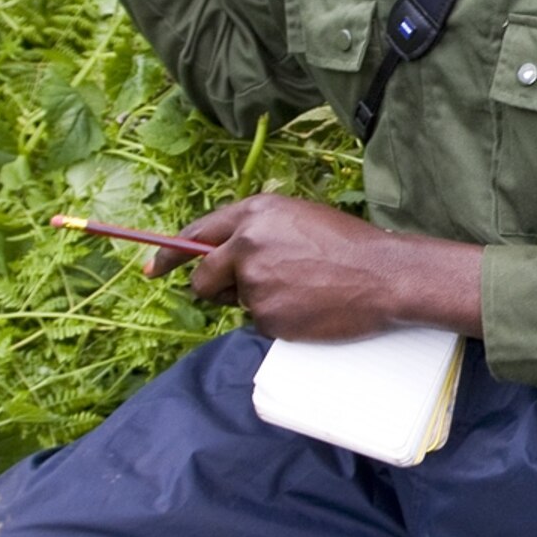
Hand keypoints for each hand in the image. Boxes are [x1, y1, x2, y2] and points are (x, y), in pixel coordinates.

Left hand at [149, 194, 484, 341]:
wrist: (384, 276)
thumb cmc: (348, 245)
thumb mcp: (298, 219)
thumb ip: (256, 231)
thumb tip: (223, 257)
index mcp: (254, 214)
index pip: (195, 234)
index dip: (169, 254)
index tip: (151, 268)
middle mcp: (245, 245)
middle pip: (203, 277)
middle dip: (213, 289)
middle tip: (243, 291)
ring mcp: (254, 283)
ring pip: (235, 302)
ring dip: (257, 302)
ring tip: (301, 290)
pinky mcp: (266, 316)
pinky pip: (259, 322)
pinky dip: (277, 319)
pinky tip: (308, 307)